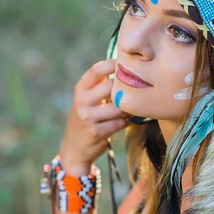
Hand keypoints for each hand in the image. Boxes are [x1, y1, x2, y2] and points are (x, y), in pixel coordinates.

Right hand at [59, 59, 128, 174]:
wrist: (74, 149)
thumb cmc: (87, 119)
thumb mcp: (86, 100)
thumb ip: (99, 85)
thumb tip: (124, 67)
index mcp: (80, 89)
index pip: (96, 70)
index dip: (113, 64)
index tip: (128, 64)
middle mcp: (81, 101)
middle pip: (111, 86)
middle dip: (126, 89)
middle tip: (138, 89)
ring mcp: (88, 117)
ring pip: (119, 107)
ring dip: (129, 108)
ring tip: (133, 108)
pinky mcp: (96, 132)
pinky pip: (120, 123)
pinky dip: (127, 122)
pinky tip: (129, 121)